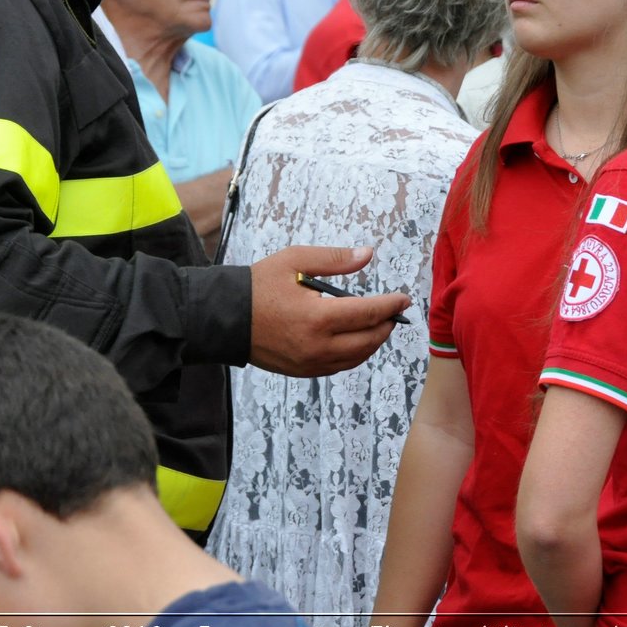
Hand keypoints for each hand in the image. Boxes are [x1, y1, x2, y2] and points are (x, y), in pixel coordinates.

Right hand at [247, 246, 409, 376]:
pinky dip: (355, 354)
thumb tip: (367, 254)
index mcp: (317, 317)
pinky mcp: (303, 371)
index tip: (403, 299)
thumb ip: (334, 259)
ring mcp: (310, 363)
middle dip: (386, 325)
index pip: (368, 313)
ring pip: (357, 357)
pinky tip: (357, 340)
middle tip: (394, 312)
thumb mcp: (295, 260)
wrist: (223, 318)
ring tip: (380, 324)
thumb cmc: (257, 286)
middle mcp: (317, 346)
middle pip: (368, 340)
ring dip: (373, 341)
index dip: (390, 306)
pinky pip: (340, 366)